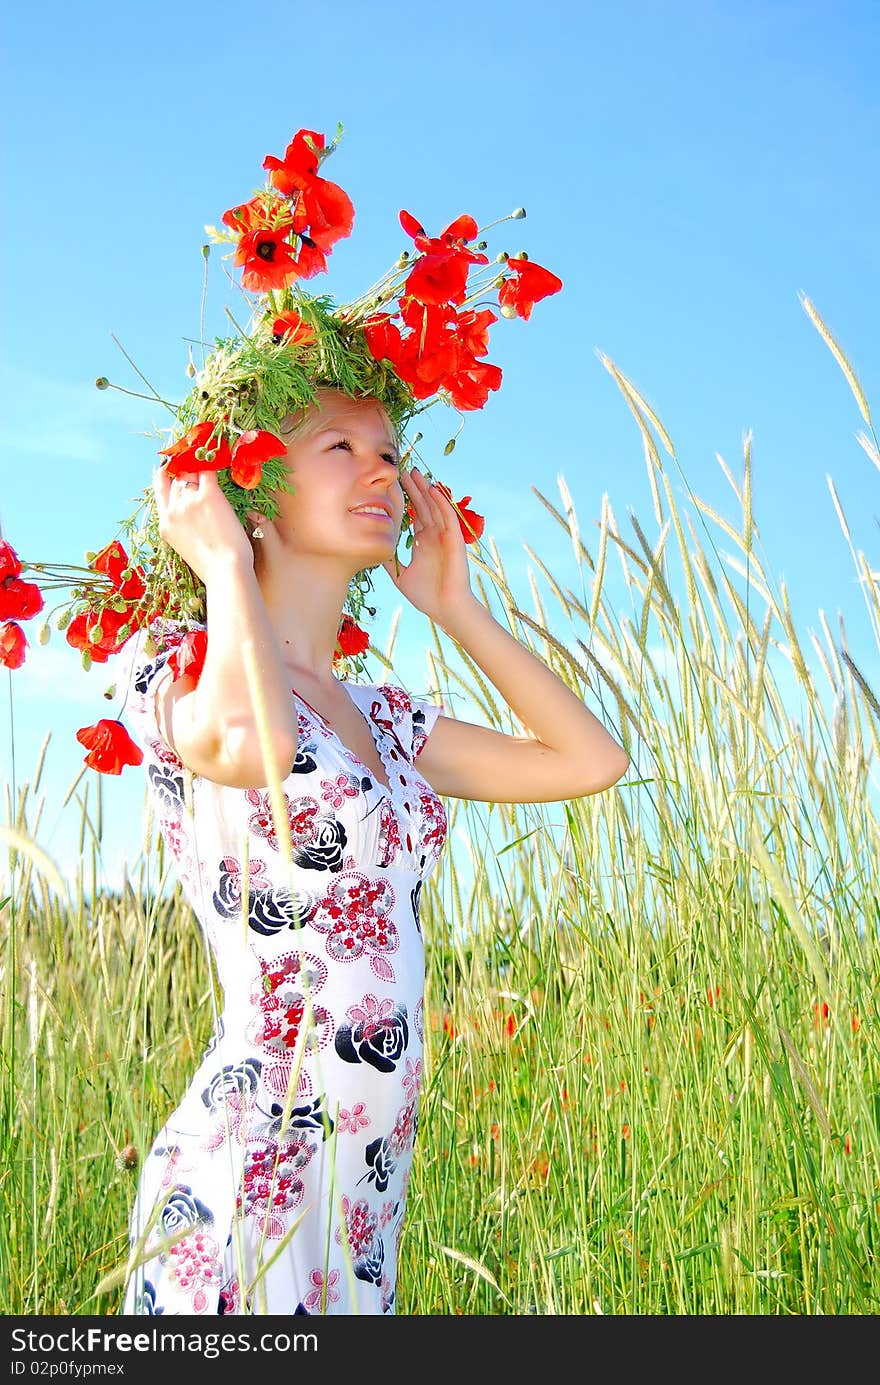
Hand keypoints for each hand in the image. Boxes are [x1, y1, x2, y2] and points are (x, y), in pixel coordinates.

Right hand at [152, 467, 257, 581]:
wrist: (225, 571)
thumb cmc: (212, 566)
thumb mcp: (186, 547)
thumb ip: (183, 527)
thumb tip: (193, 515)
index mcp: (165, 525)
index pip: (160, 489)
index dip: (166, 475)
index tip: (173, 468)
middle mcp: (173, 509)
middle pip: (177, 479)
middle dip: (188, 473)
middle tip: (200, 467)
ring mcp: (189, 500)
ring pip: (191, 473)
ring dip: (200, 469)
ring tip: (211, 462)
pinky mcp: (209, 495)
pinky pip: (207, 472)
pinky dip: (212, 465)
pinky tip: (219, 462)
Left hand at [380, 468, 473, 622]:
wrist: (446, 609)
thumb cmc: (427, 596)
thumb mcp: (400, 575)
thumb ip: (389, 561)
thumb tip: (372, 551)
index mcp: (423, 543)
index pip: (414, 516)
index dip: (406, 501)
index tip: (394, 486)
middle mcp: (435, 536)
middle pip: (424, 507)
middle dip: (415, 489)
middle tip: (404, 471)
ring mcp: (445, 537)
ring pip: (435, 507)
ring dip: (427, 490)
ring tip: (416, 473)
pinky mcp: (455, 540)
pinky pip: (448, 517)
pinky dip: (441, 502)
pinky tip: (433, 489)